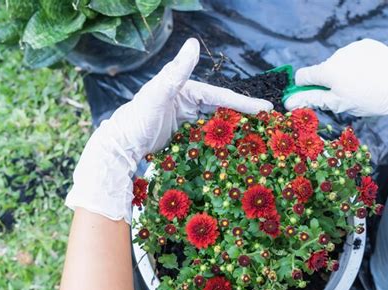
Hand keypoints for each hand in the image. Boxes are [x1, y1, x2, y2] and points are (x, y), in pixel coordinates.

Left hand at [65, 38, 272, 223]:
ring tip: (254, 137)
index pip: (220, 95)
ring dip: (233, 129)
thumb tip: (193, 43)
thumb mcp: (157, 93)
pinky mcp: (183, 134)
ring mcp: (187, 119)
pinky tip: (230, 148)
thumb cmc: (137, 118)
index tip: (265, 109)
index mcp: (186, 89)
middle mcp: (189, 102)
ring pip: (216, 122)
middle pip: (222, 108)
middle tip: (266, 124)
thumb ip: (176, 71)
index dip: (243, 102)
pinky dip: (218, 140)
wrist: (120, 145)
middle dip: (243, 115)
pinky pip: (206, 135)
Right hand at [285, 39, 387, 115]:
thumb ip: (311, 99)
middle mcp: (336, 56)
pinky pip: (354, 55)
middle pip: (323, 70)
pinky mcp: (366, 44)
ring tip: (362, 84)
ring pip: (339, 62)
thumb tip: (288, 102)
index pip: (303, 75)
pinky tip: (370, 73)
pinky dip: (357, 64)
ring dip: (344, 72)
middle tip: (347, 93)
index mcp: (327, 71)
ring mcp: (352, 48)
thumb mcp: (338, 104)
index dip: (305, 86)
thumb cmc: (368, 100)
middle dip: (330, 81)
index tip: (314, 93)